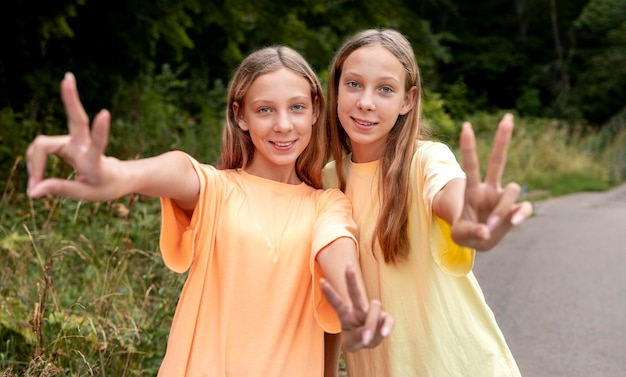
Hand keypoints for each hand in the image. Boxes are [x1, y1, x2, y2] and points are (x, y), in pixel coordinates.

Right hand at [26, 72, 120, 200]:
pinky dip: (34, 163)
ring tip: (34, 188)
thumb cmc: (104, 186)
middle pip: (75, 120)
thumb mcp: (86, 193)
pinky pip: (40, 149)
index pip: (98, 143)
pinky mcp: (65, 143)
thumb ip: (60, 188)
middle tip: (67, 77)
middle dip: (70, 98)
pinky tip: (34, 178)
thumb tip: (32, 190)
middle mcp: (84, 146)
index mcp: (96, 160)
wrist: (116, 178)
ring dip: (34, 164)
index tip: (105, 113)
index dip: (101, 130)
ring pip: (42, 144)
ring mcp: (73, 142)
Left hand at [321, 265, 393, 351]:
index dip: (330, 293)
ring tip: (366, 339)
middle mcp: (358, 309)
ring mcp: (372, 313)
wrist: (368, 343)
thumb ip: (357, 337)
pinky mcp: (384, 318)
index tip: (321, 281)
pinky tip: (385, 333)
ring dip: (370, 324)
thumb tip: (368, 334)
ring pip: (374, 307)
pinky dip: (387, 326)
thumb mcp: (352, 343)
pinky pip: (388, 320)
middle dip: (351, 279)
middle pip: (355, 292)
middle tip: (349, 266)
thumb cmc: (356, 339)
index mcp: (346, 314)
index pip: (337, 302)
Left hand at [451, 113, 532, 250]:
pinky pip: (524, 207)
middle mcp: (489, 189)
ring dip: (503, 207)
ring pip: (512, 189)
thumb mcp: (461, 236)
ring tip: (492, 225)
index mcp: (472, 190)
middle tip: (508, 117)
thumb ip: (471, 232)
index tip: (465, 126)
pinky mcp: (516, 210)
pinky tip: (515, 222)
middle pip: (498, 161)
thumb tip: (487, 230)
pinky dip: (521, 214)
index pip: (470, 165)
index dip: (468, 147)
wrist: (480, 240)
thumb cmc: (466, 233)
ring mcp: (503, 198)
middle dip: (502, 140)